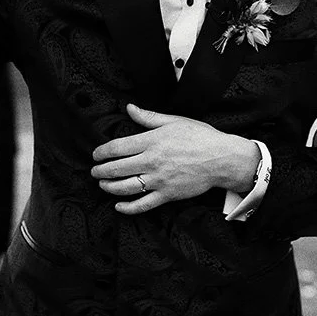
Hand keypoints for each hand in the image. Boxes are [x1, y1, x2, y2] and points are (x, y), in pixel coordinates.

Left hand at [91, 104, 258, 214]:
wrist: (221, 159)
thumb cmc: (200, 137)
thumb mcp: (174, 122)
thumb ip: (148, 117)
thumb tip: (129, 108)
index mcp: (152, 141)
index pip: (117, 147)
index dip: (101, 152)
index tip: (96, 154)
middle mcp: (152, 161)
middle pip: (117, 168)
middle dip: (101, 171)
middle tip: (94, 171)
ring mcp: (158, 180)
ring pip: (125, 187)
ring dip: (109, 187)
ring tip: (103, 185)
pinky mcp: (167, 194)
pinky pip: (143, 204)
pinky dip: (128, 207)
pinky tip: (119, 205)